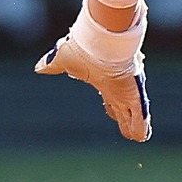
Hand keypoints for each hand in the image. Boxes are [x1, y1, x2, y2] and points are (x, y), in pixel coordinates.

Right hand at [34, 3, 151, 141]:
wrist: (97, 44)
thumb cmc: (82, 49)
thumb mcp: (63, 59)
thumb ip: (53, 65)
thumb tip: (38, 68)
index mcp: (103, 81)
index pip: (109, 98)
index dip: (112, 106)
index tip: (114, 112)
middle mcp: (117, 89)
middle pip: (123, 108)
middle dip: (125, 118)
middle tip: (128, 129)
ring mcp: (127, 93)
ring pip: (133, 116)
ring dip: (134, 127)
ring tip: (138, 137)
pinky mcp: (134, 95)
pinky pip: (140, 118)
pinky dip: (141, 129)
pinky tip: (142, 138)